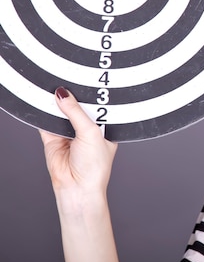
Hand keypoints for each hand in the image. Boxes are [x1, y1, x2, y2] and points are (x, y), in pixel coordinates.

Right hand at [40, 87, 119, 261]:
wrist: (76, 187)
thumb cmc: (94, 166)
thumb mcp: (90, 132)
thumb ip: (76, 112)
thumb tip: (63, 94)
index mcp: (104, 126)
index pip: (97, 103)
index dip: (92, 91)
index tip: (86, 74)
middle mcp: (87, 128)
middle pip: (77, 105)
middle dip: (73, 95)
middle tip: (68, 77)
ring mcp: (69, 132)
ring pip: (61, 111)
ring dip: (57, 102)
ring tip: (54, 87)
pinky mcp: (52, 137)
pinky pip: (45, 120)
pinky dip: (43, 111)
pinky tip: (42, 100)